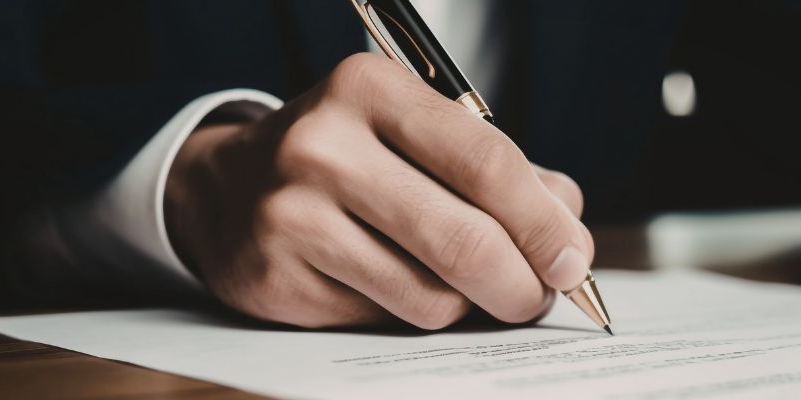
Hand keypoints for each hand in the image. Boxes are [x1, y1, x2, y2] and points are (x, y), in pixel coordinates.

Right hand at [164, 53, 593, 328]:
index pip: (486, 163)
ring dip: (467, 305)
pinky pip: (384, 320)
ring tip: (461, 286)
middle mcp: (323, 146)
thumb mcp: (415, 134)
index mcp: (370, 90)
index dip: (544, 223)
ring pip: (430, 297)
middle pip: (465, 241)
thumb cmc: (346, 157)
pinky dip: (410, 314)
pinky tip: (394, 284)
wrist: (227, 186)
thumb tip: (567, 230)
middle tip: (537, 297)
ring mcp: (291, 215)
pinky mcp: (276, 279)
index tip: (574, 260)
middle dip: (522, 285)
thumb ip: (497, 172)